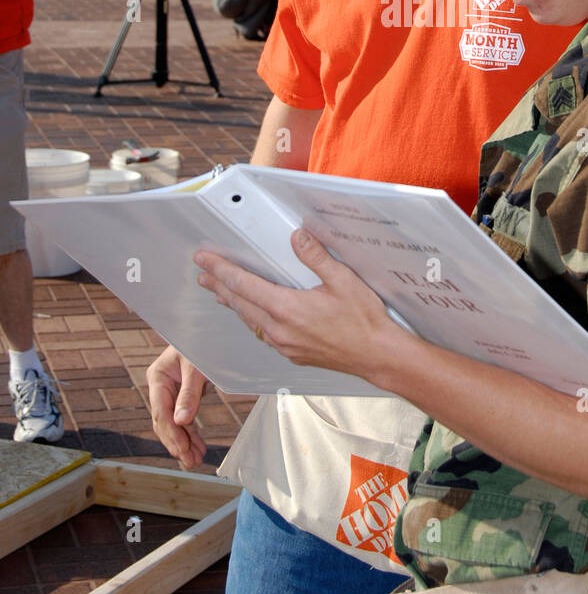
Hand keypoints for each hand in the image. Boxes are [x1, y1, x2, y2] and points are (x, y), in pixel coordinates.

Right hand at [146, 346, 207, 468]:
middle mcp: (160, 386)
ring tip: (195, 460)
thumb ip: (189, 393)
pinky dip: (190, 434)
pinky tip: (198, 448)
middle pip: (163, 421)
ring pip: (173, 424)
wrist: (211, 330)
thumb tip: (182, 421)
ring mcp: (170, 392)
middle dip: (176, 443)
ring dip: (184, 443)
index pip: (160, 411)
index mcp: (158, 376)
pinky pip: (183, 419)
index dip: (171, 432)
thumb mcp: (197, 366)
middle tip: (190, 461)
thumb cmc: (202, 342)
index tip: (182, 449)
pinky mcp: (181, 396)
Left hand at [194, 229, 399, 382]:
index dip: (221, 270)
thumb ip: (316, 257)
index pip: (244, 285)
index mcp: (287, 308)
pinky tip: (254, 316)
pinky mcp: (292, 354)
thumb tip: (297, 237)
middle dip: (219, 286)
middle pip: (239, 304)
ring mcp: (284, 345)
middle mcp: (279, 329)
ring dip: (233, 304)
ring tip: (221, 294)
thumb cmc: (363, 322)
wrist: (377, 356)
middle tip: (203, 274)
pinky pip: (263, 334)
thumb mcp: (342, 280)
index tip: (204, 261)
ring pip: (249, 321)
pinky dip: (251, 320)